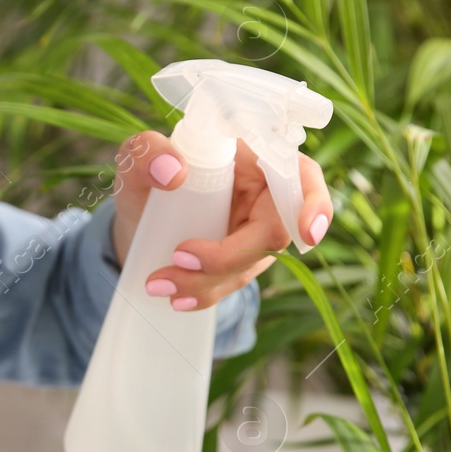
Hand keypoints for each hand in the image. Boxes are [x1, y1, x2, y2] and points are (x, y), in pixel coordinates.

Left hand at [108, 130, 331, 310]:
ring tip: (159, 282)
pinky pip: (236, 280)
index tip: (306, 232)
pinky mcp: (246, 258)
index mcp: (254, 154)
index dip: (314, 202)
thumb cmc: (147, 178)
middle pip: (275, 232)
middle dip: (229, 255)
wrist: (140, 221)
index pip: (302, 174)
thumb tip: (173, 172)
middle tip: (178, 258)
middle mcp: (266, 192)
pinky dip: (207, 293)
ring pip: (252, 263)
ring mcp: (260, 228)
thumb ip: (146, 152)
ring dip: (208, 281)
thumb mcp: (136, 159)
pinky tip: (178, 299)